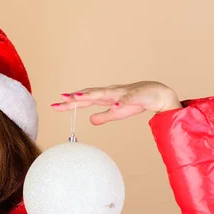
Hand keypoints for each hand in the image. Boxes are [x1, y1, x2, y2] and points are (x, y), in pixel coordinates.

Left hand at [51, 81, 182, 124]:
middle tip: (61, 98)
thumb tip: (89, 121)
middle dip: (75, 96)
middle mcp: (110, 92)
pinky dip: (120, 102)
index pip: (84, 99)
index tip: (54, 105)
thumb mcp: (117, 114)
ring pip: (105, 93)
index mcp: (105, 97)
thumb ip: (103, 116)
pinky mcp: (135, 96)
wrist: (159, 94)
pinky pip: (127, 100)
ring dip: (91, 94)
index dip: (69, 103)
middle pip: (89, 94)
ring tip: (78, 96)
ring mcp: (122, 93)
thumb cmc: (137, 102)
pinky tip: (114, 106)